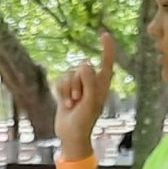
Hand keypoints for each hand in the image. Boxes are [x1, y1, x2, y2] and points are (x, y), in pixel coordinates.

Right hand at [55, 30, 118, 152]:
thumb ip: (89, 82)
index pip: (106, 62)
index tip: (104, 34)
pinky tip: (65, 103)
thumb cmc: (84, 121)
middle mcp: (91, 82)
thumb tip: (85, 64)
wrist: (70, 134)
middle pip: (81, 67)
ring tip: (72, 104)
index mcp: (102, 85)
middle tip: (78, 100)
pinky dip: (61, 91)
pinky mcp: (66, 89)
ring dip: (68, 89)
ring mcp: (78, 86)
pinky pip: (60, 80)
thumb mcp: (90, 102)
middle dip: (77, 82)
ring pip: (69, 73)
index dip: (106, 48)